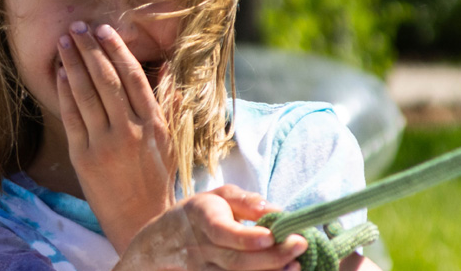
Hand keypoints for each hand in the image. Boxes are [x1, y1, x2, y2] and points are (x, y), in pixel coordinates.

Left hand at [54, 21, 173, 250]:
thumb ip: (170, 104)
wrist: (141, 221)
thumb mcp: (171, 141)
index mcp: (155, 124)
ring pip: (87, 94)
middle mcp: (131, 131)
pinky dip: (65, 93)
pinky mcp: (84, 158)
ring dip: (74, 64)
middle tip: (78, 28)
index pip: (134, 77)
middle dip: (91, 50)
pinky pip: (72, 118)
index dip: (117, 50)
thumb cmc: (156, 180)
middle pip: (107, 80)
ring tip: (64, 43)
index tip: (104, 30)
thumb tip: (170, 69)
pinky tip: (60, 74)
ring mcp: (106, 144)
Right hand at [115, 185, 308, 270]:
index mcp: (201, 219)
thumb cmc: (198, 215)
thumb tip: (275, 211)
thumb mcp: (216, 196)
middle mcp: (201, 250)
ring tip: (296, 266)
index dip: (247, 237)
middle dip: (272, 256)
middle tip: (301, 246)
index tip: (273, 235)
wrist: (160, 244)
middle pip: (236, 261)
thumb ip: (245, 201)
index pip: (223, 232)